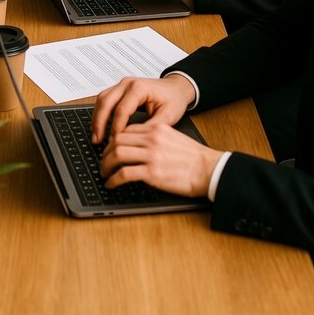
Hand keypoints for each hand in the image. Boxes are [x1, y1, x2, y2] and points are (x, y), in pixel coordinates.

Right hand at [91, 75, 195, 142]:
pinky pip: (105, 99)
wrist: (176, 88)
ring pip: (102, 99)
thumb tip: (135, 141)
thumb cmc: (173, 99)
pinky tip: (100, 125)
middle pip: (106, 102)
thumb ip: (151, 128)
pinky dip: (100, 112)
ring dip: (97, 117)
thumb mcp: (168, 116)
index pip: (121, 110)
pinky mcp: (120, 89)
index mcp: (139, 88)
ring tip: (95, 135)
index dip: (116, 128)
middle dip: (99, 123)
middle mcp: (127, 84)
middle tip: (97, 140)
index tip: (114, 142)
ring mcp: (122, 85)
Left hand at [100, 121, 222, 197]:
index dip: (114, 140)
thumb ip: (154, 138)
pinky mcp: (152, 173)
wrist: (210, 170)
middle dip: (106, 153)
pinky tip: (111, 184)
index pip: (126, 130)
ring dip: (106, 165)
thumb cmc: (194, 157)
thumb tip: (136, 144)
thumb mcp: (172, 138)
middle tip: (103, 162)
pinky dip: (113, 180)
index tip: (110, 149)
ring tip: (104, 173)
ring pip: (117, 155)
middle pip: (117, 141)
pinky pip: (124, 174)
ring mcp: (151, 156)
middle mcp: (151, 140)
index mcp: (156, 129)